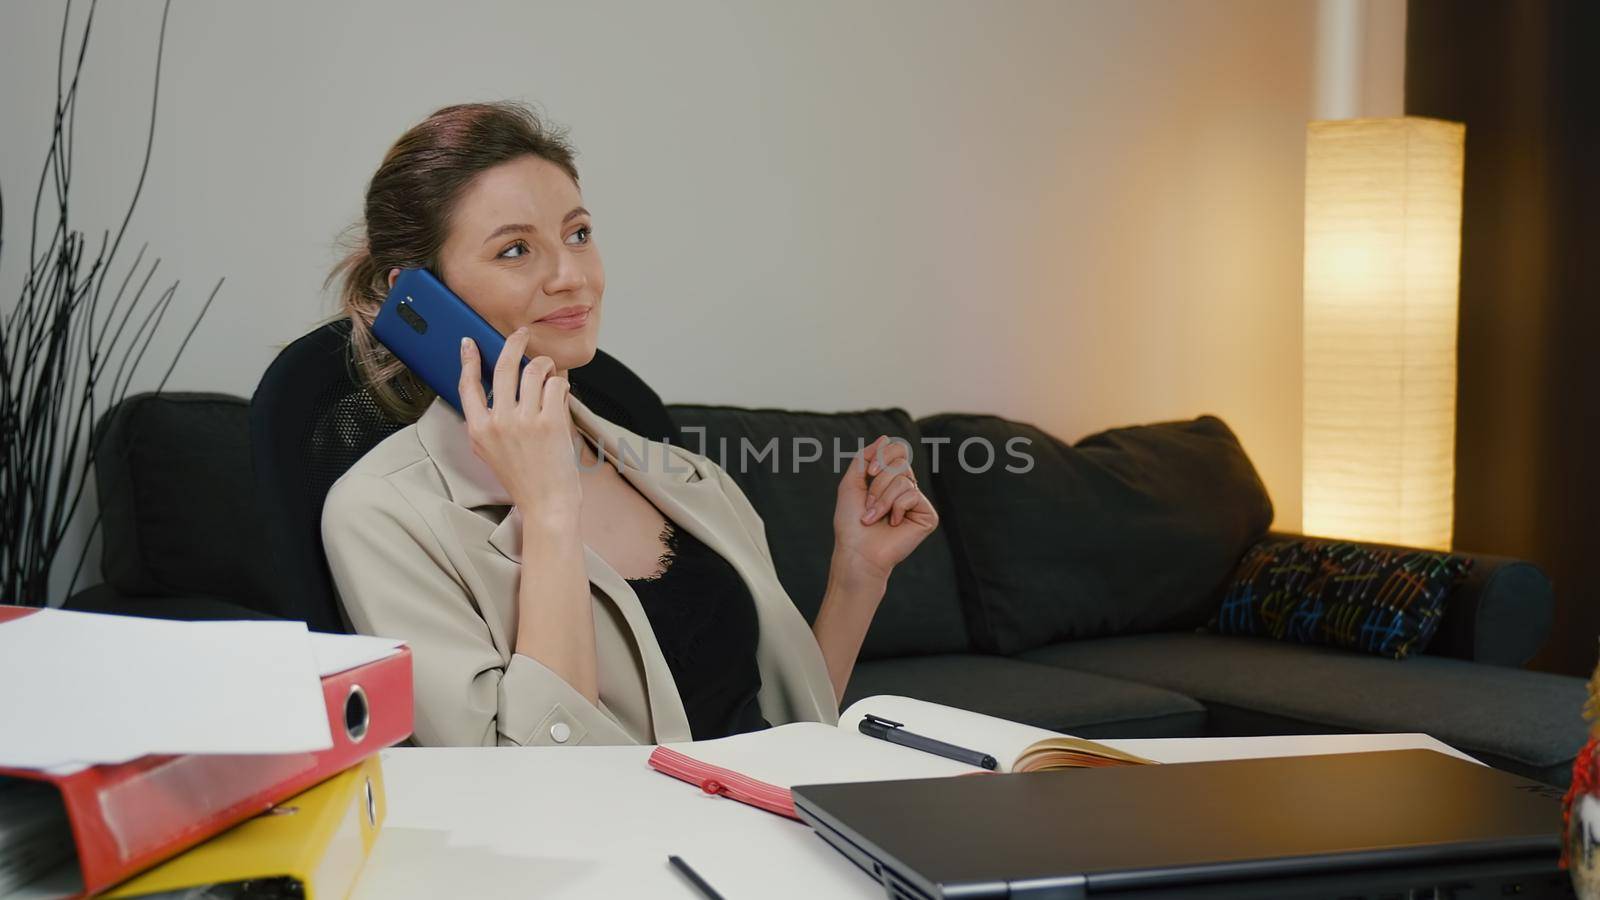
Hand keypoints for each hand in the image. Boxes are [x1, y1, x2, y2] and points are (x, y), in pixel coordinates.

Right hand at [458, 328, 580, 524]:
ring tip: (549, 372)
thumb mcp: (488, 453)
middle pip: (504, 366)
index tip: (470, 342)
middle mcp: (499, 422)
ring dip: (545, 365)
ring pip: (534, 371)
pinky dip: (561, 384)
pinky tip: (561, 392)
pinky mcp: (551, 422)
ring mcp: (525, 421)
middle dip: (515, 343)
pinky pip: (556, 385)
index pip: (468, 385)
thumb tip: (488, 392)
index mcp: (479, 429)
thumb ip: (484, 424)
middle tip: (522, 335)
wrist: (546, 504)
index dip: (469, 359)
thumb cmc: (522, 479)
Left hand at [831, 435, 938, 585]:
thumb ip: (865, 458)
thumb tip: (886, 437)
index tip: (868, 474)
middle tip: (869, 504)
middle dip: (878, 482)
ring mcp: (917, 502)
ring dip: (882, 499)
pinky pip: (912, 494)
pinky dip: (896, 508)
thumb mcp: (852, 483)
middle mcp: (906, 488)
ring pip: (903, 479)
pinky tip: (893, 524)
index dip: (883, 455)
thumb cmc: (851, 522)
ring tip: (875, 518)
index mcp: (890, 479)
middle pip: (900, 461)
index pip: (897, 449)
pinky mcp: (927, 515)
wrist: (857, 551)